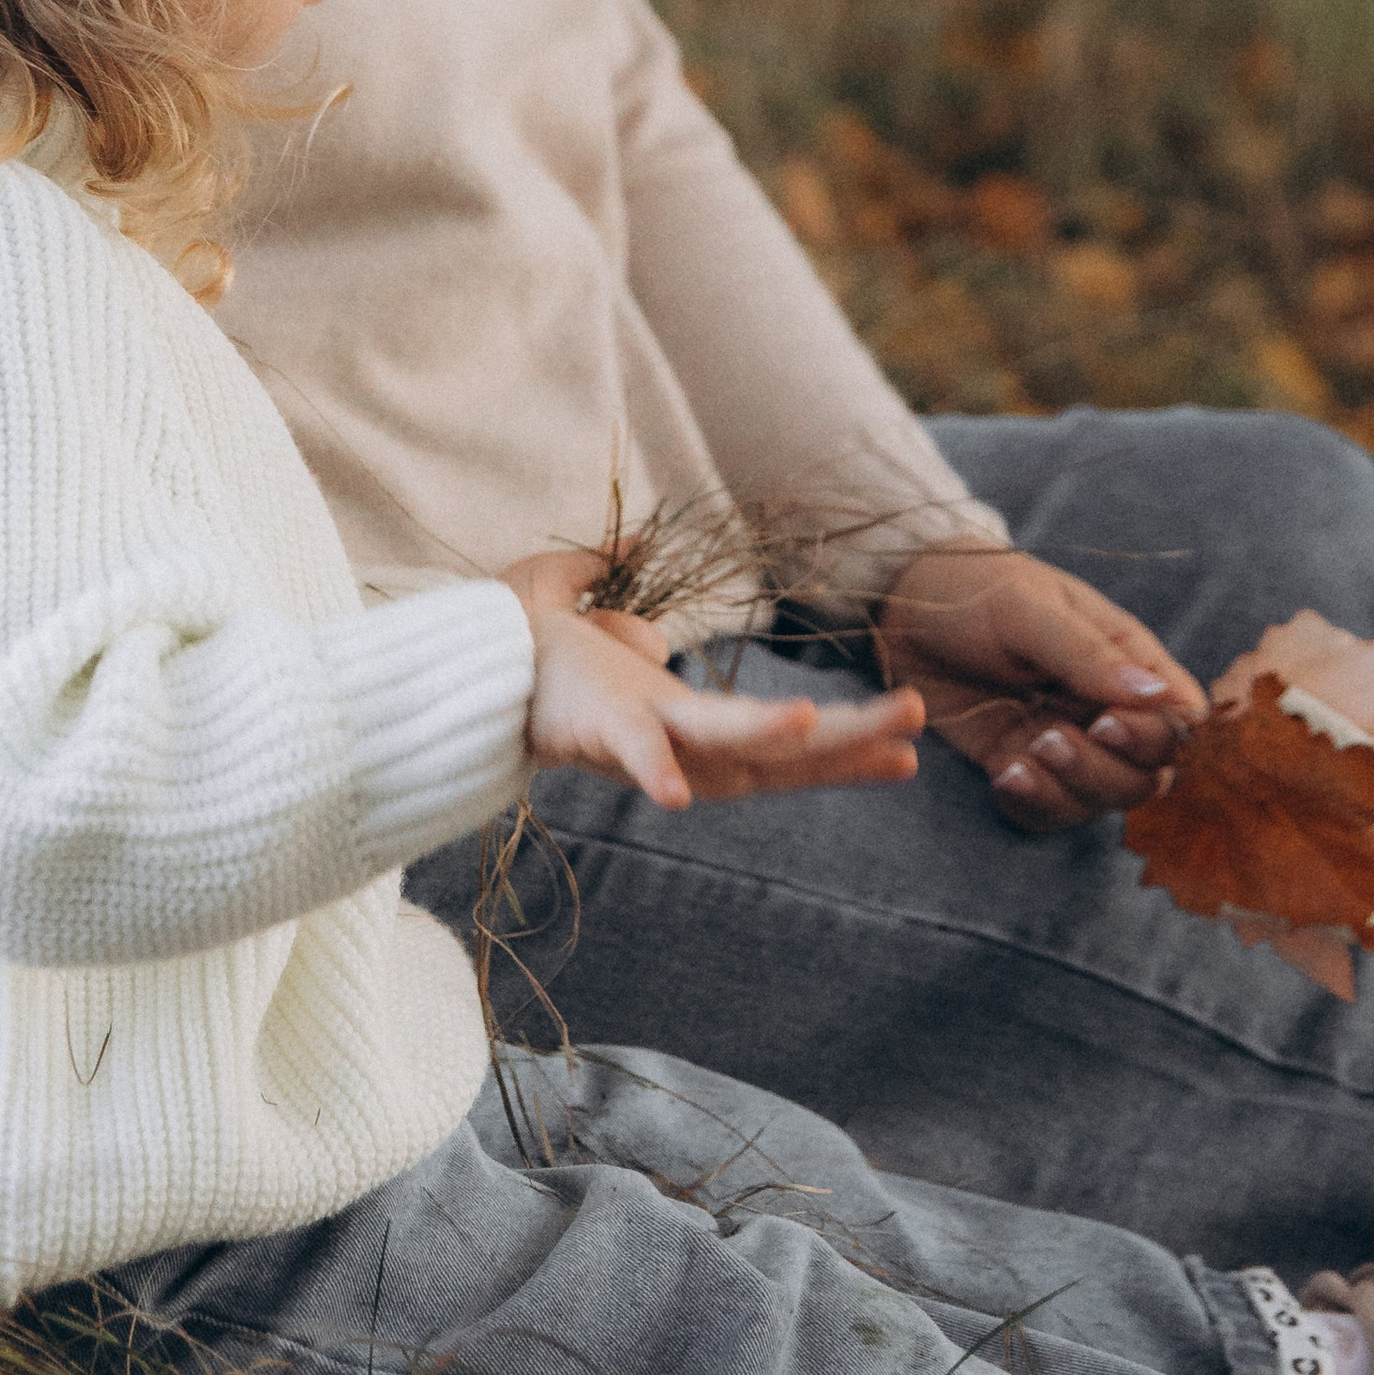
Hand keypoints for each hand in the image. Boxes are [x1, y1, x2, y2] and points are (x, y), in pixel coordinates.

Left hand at [504, 550, 924, 811]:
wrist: (455, 664)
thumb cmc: (509, 645)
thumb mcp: (568, 603)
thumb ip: (603, 588)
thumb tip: (627, 580)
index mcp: (679, 722)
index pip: (774, 743)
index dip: (838, 746)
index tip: (906, 747)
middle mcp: (676, 743)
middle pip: (779, 757)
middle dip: (850, 745)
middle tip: (919, 732)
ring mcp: (646, 739)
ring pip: (735, 748)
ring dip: (793, 743)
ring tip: (861, 729)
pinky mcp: (605, 730)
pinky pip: (642, 755)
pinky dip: (662, 770)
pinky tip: (678, 794)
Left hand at [878, 542, 1205, 833]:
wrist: (899, 605)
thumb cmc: (975, 589)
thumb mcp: (1028, 609)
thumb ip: (1089, 655)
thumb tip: (1160, 696)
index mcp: (1127, 660)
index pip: (1179, 719)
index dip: (1157, 737)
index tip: (1106, 723)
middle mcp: (1106, 707)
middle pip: (1147, 774)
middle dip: (1106, 770)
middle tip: (1050, 738)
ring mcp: (1065, 740)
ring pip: (1101, 800)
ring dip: (1068, 790)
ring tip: (1021, 757)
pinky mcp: (1019, 764)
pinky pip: (1048, 811)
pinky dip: (1032, 805)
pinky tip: (1001, 777)